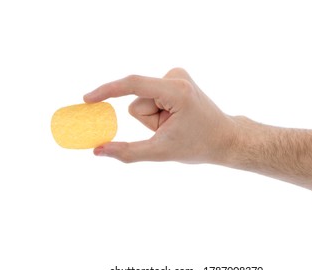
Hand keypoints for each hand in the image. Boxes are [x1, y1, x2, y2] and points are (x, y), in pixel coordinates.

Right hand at [83, 68, 236, 163]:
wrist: (223, 139)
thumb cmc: (198, 146)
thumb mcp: (161, 152)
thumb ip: (127, 152)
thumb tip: (98, 151)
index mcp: (176, 91)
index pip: (133, 84)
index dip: (107, 91)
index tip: (88, 99)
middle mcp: (176, 76)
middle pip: (138, 100)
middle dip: (148, 120)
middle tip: (171, 129)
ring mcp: (177, 76)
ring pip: (143, 100)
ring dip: (154, 117)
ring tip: (176, 124)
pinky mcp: (175, 79)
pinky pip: (151, 97)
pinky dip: (159, 111)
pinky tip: (177, 116)